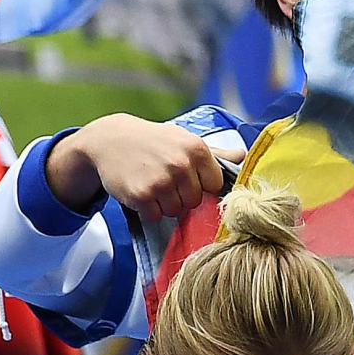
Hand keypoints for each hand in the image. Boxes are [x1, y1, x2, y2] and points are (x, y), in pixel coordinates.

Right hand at [45, 114, 226, 220]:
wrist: (109, 139)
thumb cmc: (152, 141)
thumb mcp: (183, 139)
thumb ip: (215, 152)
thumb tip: (244, 155)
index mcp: (196, 149)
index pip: (214, 185)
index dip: (199, 184)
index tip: (184, 175)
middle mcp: (180, 164)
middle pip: (194, 201)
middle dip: (180, 195)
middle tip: (163, 178)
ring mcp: (161, 181)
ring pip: (175, 210)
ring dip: (163, 203)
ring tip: (151, 183)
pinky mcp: (142, 195)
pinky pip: (155, 215)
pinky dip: (147, 208)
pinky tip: (140, 190)